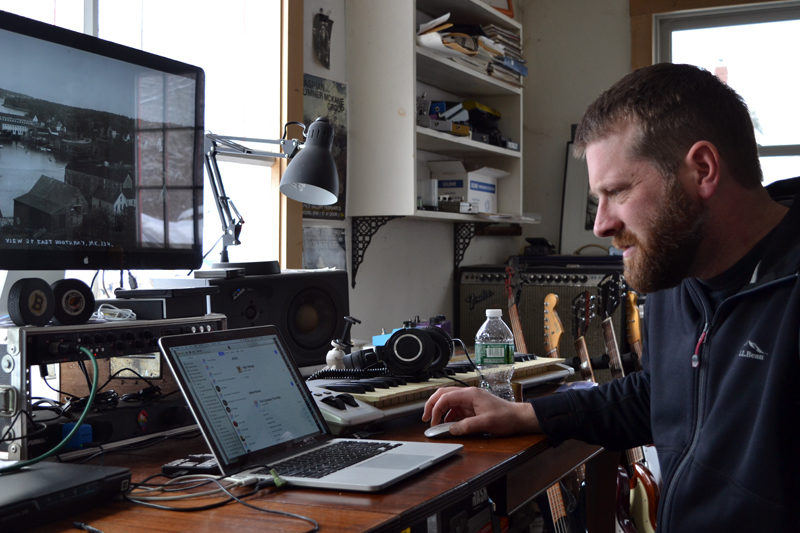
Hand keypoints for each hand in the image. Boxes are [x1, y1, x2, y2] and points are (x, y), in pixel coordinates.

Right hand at [422, 386, 540, 435]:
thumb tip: (451, 429)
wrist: (518, 418)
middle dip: (432, 405)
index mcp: (470, 394)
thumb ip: (466, 426)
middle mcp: (469, 394)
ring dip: (440, 410)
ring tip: (434, 422)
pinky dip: (449, 415)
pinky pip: (456, 409)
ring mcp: (470, 400)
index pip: (445, 397)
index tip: (432, 421)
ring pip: (449, 401)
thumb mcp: (485, 423)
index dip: (435, 409)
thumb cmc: (506, 417)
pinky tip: (448, 424)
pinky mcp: (473, 407)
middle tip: (425, 417)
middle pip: (444, 394)